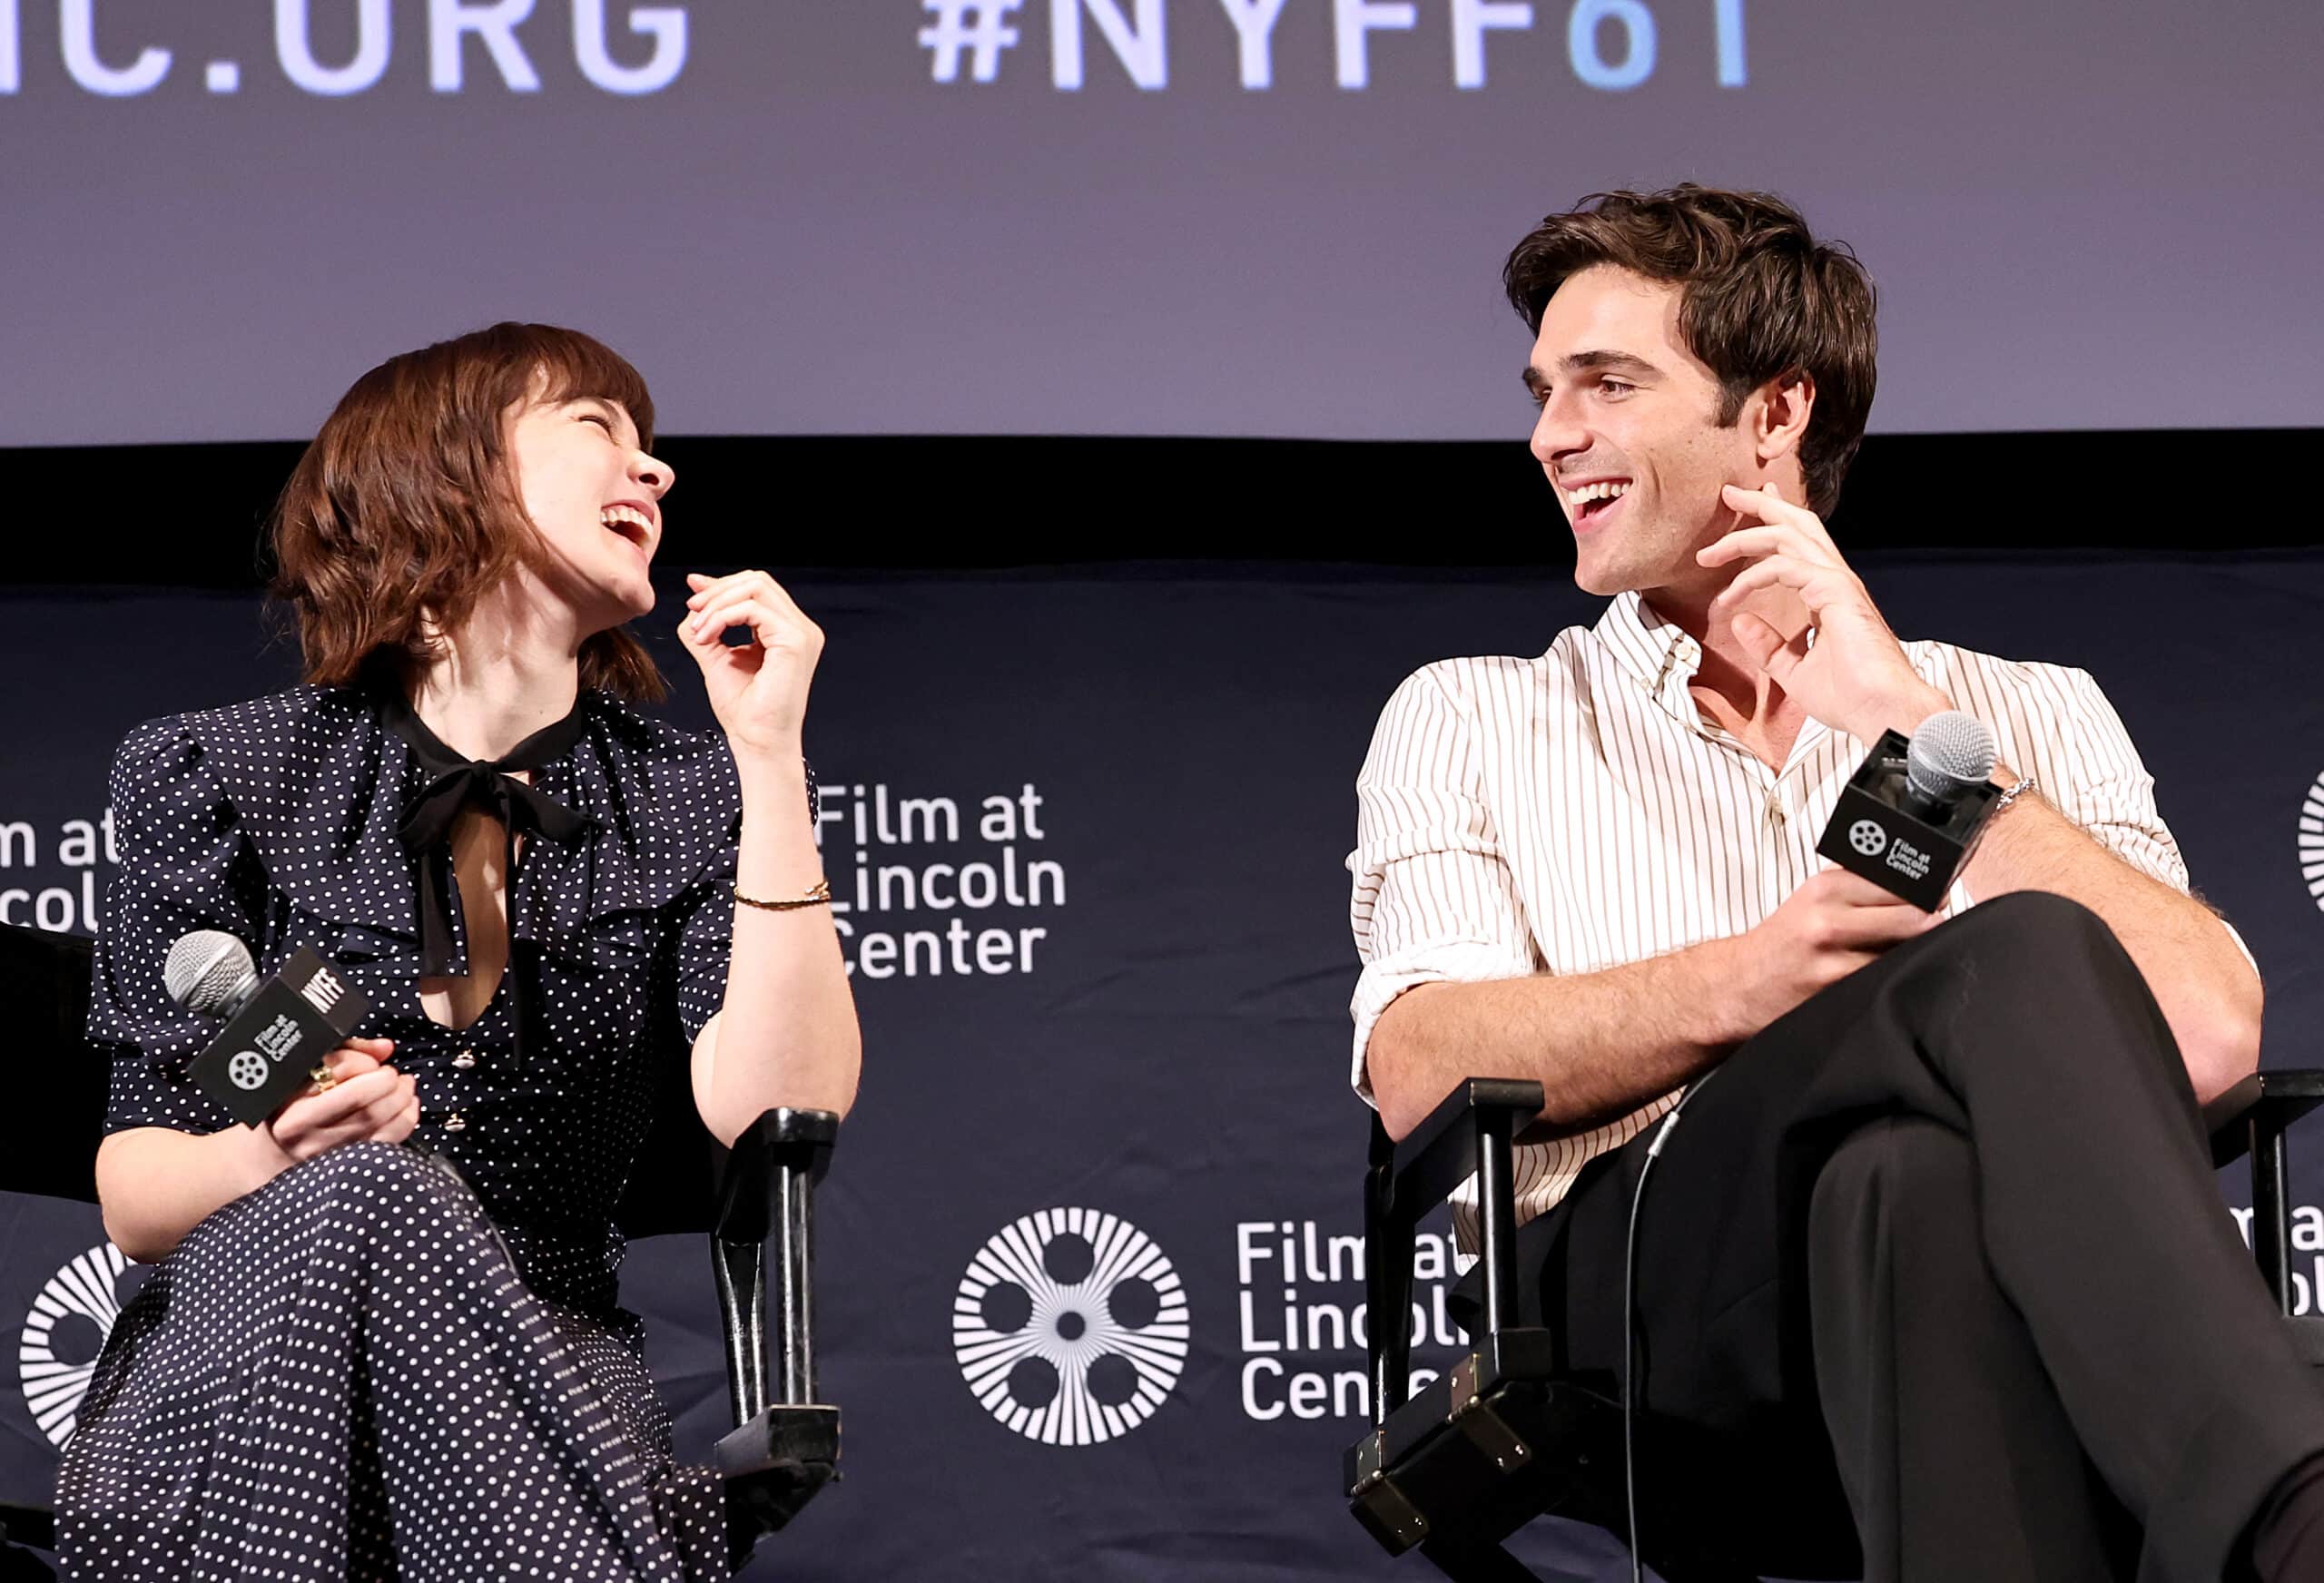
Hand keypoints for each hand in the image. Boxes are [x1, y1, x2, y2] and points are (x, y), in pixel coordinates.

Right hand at [264, 1037, 417, 1164]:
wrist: (271, 1154)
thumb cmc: (291, 1106)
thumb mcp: (303, 1074)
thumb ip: (345, 1054)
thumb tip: (385, 1048)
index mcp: (288, 1103)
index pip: (337, 1073)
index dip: (365, 1062)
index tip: (372, 1062)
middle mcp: (304, 1131)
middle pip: (362, 1100)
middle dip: (388, 1081)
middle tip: (392, 1075)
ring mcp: (325, 1152)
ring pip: (377, 1121)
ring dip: (401, 1098)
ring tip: (404, 1086)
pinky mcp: (345, 1166)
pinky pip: (386, 1142)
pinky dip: (406, 1120)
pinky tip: (408, 1106)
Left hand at [680, 570, 823, 760]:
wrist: (757, 742)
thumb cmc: (743, 711)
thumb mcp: (718, 657)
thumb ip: (709, 627)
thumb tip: (694, 598)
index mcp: (788, 631)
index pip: (758, 590)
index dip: (723, 586)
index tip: (693, 596)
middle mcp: (801, 628)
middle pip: (758, 580)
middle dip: (718, 591)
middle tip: (692, 611)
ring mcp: (802, 633)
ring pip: (755, 588)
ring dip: (717, 605)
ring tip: (698, 631)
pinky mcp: (795, 641)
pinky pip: (752, 610)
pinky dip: (722, 617)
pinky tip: (706, 638)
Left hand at [1698, 481, 1949, 742]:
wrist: (1882, 714)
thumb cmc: (1851, 698)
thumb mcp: (1795, 671)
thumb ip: (1769, 646)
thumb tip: (1742, 622)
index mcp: (1830, 594)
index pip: (1800, 545)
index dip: (1772, 523)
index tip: (1743, 514)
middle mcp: (1836, 581)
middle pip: (1797, 524)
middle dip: (1761, 504)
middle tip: (1728, 494)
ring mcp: (1839, 583)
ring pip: (1788, 536)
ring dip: (1744, 538)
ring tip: (1709, 553)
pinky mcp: (1836, 592)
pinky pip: (1785, 567)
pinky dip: (1752, 578)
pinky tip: (1731, 596)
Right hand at [1728, 868, 1940, 1033]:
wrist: (1740, 985)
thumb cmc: (1784, 943)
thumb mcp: (1813, 901)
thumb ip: (1858, 888)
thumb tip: (1921, 885)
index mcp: (1825, 888)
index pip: (1901, 881)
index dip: (1927, 892)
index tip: (1935, 900)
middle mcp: (1827, 919)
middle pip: (1913, 916)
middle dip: (1930, 923)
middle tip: (1930, 928)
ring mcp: (1832, 959)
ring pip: (1906, 951)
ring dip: (1914, 955)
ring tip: (1902, 955)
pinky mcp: (1837, 992)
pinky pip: (1886, 980)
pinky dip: (1894, 978)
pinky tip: (1882, 978)